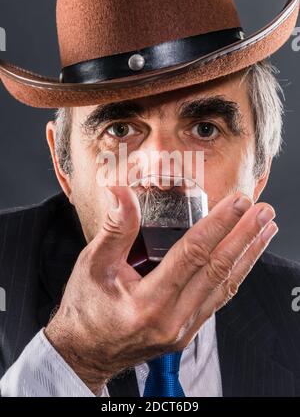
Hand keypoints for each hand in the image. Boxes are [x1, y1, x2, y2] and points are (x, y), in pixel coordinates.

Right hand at [45, 186, 276, 393]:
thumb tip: (122, 191)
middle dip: (244, 235)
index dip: (219, 224)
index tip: (238, 201)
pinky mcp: (187, 332)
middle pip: (218, 269)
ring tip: (266, 229)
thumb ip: (115, 228)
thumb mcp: (93, 265)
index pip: (194, 254)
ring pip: (225, 286)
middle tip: (263, 210)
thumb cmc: (86, 307)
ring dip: (248, 254)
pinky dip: (235, 274)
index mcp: (148, 302)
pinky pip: (218, 299)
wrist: (86, 352)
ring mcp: (183, 329)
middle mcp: (172, 319)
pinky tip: (245, 257)